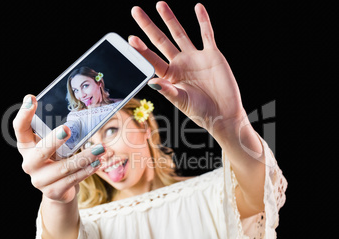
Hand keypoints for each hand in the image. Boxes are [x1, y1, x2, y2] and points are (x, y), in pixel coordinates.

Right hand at [13, 95, 109, 202]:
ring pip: (65, 167)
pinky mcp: (52, 192)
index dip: (24, 114)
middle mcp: (29, 163)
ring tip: (101, 148)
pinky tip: (98, 163)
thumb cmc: (57, 159)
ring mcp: (39, 180)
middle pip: (40, 151)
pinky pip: (73, 179)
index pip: (20, 128)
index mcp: (27, 146)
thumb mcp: (55, 146)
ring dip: (86, 157)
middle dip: (54, 140)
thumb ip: (61, 134)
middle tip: (67, 129)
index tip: (31, 99)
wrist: (58, 189)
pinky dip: (87, 170)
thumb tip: (85, 115)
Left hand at [130, 2, 245, 137]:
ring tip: (159, 4)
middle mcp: (180, 64)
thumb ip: (167, 90)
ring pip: (179, 34)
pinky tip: (198, 7)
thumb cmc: (201, 112)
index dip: (141, 49)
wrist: (223, 113)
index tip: (130, 39)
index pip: (152, 59)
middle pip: (160, 40)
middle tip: (135, 10)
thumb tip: (150, 82)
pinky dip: (203, 21)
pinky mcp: (211, 55)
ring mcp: (195, 57)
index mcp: (170, 76)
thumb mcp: (182, 101)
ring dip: (170, 19)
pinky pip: (206, 34)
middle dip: (148, 26)